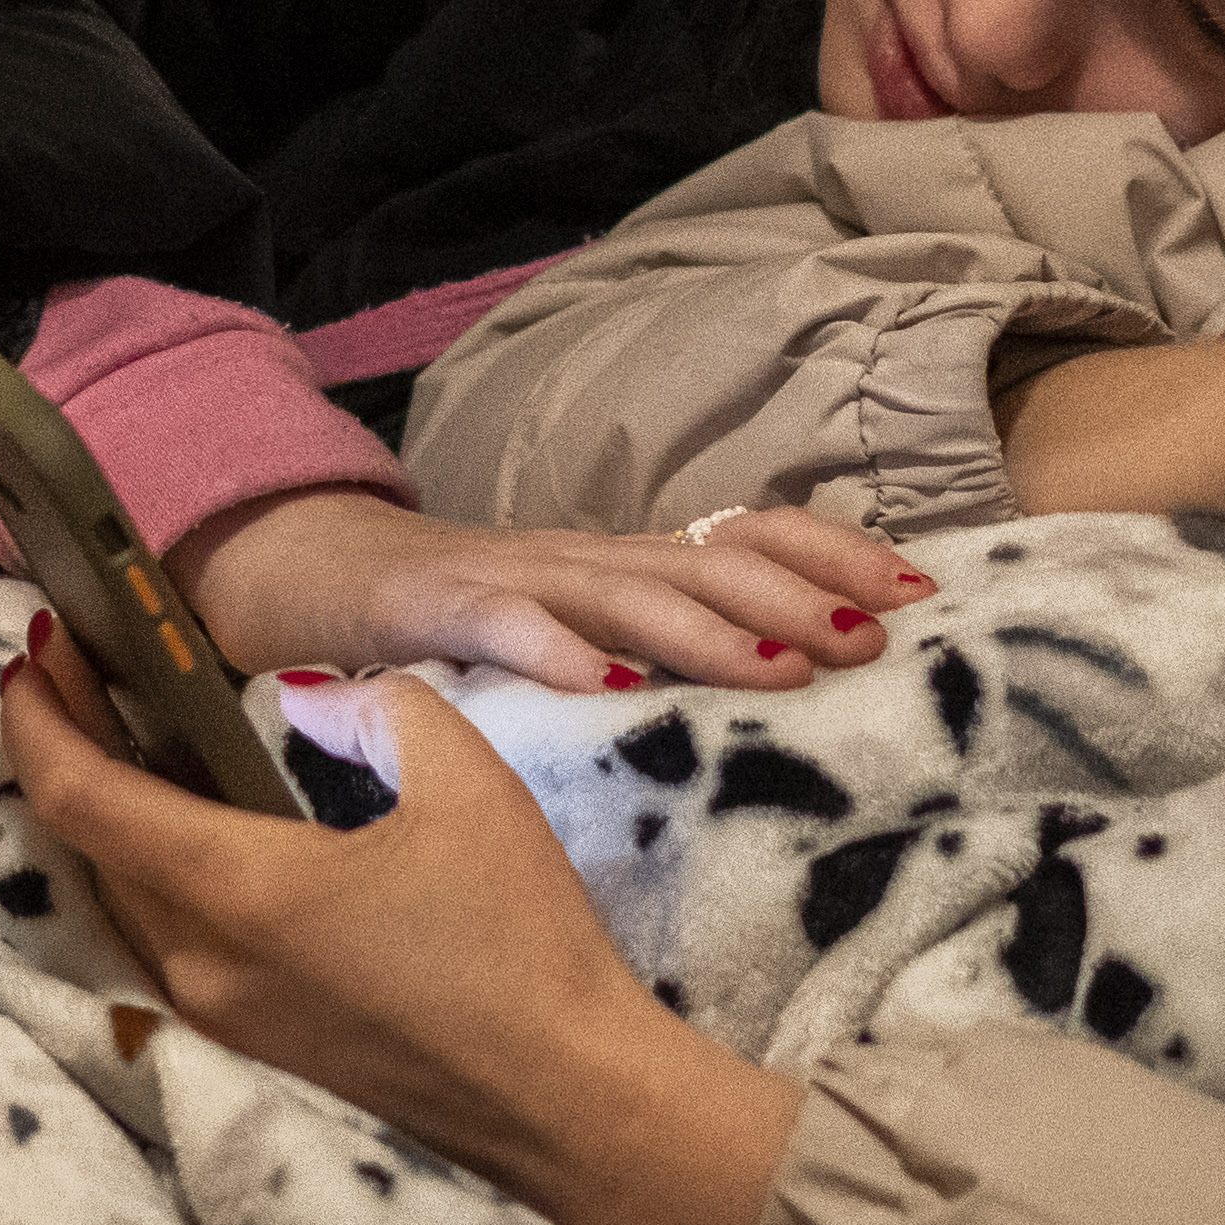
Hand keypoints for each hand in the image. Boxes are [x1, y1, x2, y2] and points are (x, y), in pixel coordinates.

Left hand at [8, 646, 804, 1224]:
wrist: (573, 1106)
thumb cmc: (519, 943)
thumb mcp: (464, 782)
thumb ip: (375, 709)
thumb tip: (314, 695)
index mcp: (234, 892)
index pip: (80, 796)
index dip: (38, 718)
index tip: (31, 651)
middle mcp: (201, 964)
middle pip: (90, 846)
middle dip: (70, 748)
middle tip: (86, 668)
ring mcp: (225, 1019)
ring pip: (128, 900)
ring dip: (113, 815)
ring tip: (133, 734)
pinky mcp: (259, 1050)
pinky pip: (173, 945)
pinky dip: (161, 873)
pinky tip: (201, 830)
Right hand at [184, 485, 931, 693]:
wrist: (302, 579)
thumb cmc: (455, 628)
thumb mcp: (576, 633)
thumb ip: (659, 651)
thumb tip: (794, 689)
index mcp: (625, 566)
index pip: (745, 535)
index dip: (832, 553)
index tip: (922, 595)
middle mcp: (584, 560)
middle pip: (705, 561)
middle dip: (798, 594)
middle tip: (875, 640)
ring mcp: (511, 580)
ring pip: (623, 591)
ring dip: (707, 628)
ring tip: (780, 667)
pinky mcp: (435, 610)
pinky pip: (502, 626)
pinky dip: (556, 653)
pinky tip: (604, 687)